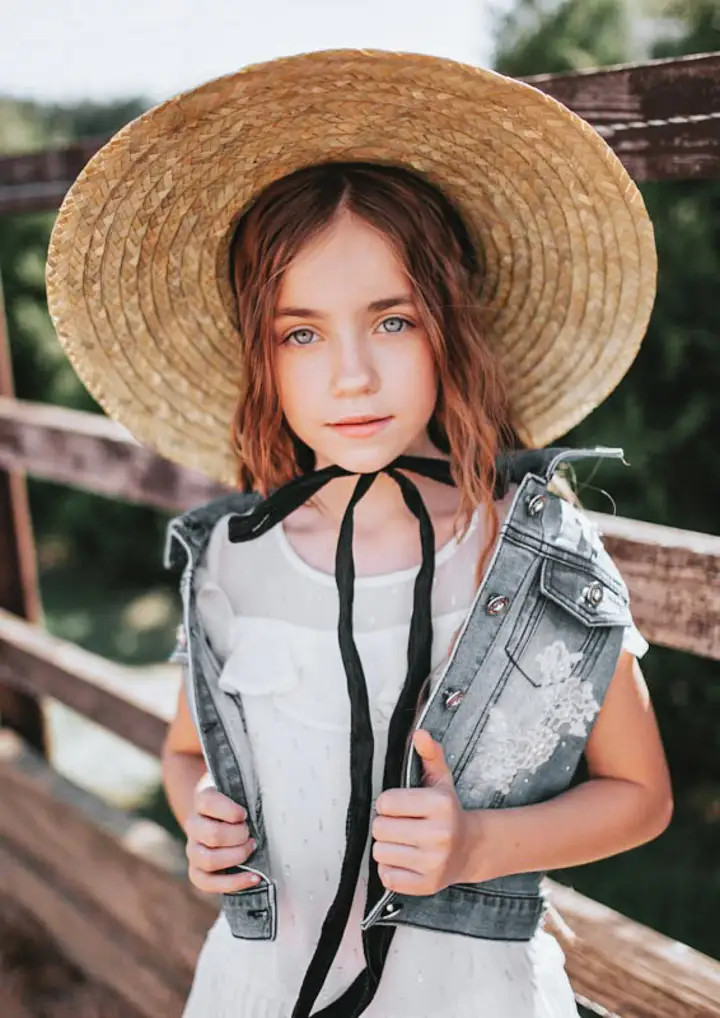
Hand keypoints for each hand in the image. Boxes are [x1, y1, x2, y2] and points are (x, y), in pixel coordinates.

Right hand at [185, 783, 259, 893]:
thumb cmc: (238, 802)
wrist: (221, 817)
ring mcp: (193, 850)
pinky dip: (234, 883)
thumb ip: (249, 792)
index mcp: (202, 800)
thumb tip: (273, 798)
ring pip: (208, 860)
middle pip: (211, 834)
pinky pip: (208, 883)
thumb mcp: (241, 789)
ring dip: (236, 857)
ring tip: (251, 849)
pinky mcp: (197, 871)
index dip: (229, 810)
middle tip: (250, 834)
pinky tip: (254, 877)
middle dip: (238, 836)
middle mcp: (193, 825)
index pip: (207, 803)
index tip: (244, 814)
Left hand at [371, 729, 472, 895]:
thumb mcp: (442, 780)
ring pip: (380, 852)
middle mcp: (439, 834)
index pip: (386, 802)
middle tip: (402, 825)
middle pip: (379, 828)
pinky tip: (406, 859)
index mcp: (440, 805)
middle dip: (386, 825)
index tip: (401, 806)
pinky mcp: (426, 884)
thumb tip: (419, 734)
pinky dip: (391, 868)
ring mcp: (433, 862)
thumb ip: (429, 755)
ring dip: (387, 847)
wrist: (471, 849)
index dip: (389, 803)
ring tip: (404, 842)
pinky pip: (387, 876)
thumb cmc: (449, 813)